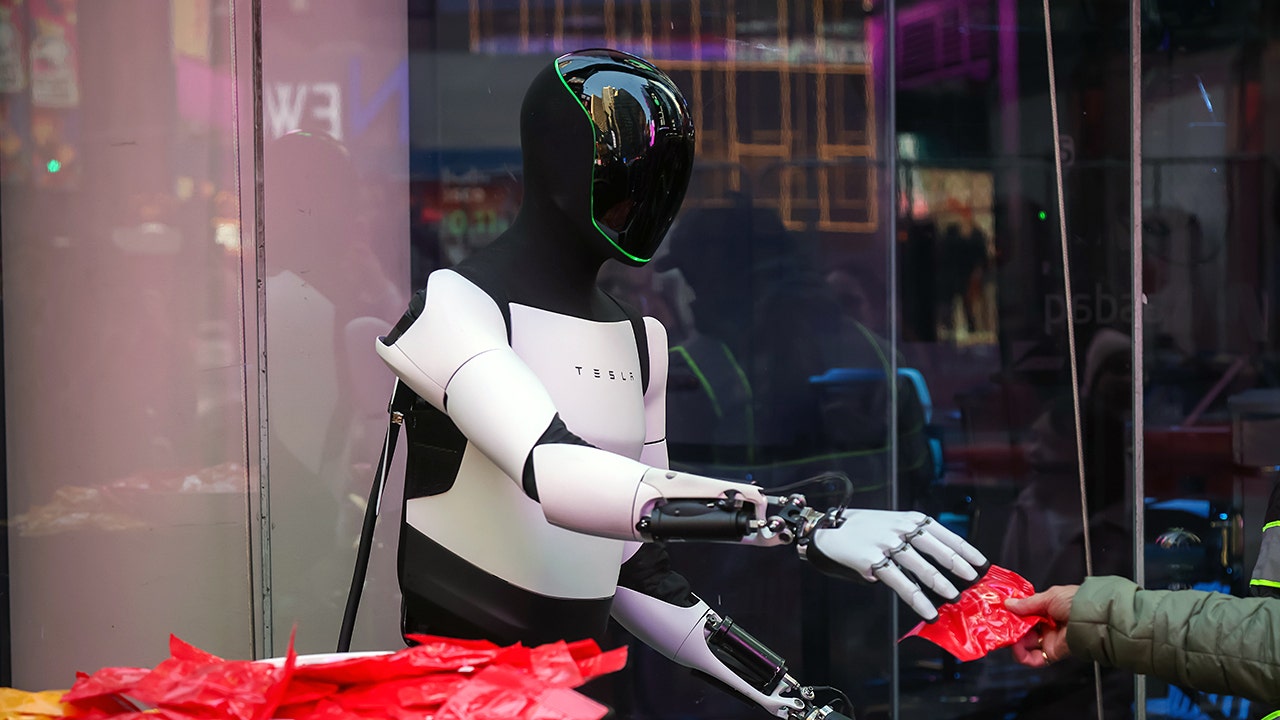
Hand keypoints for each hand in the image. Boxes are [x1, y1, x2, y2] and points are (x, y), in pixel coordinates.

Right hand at [808, 509, 987, 619]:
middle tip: (974, 580)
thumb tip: (943, 561)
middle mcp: (902, 528)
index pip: (946, 534)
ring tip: (955, 597)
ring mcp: (888, 544)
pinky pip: (901, 583)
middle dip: (959, 567)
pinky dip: (918, 599)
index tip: (982, 562)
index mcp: (911, 519)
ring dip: (941, 584)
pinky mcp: (874, 561)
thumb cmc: (866, 529)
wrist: (830, 531)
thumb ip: (917, 537)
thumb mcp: (894, 523)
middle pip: (938, 549)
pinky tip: (928, 610)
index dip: (966, 549)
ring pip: (922, 567)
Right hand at [1005, 584, 1077, 666]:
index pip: (1025, 613)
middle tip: (1002, 624)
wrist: (1091, 618)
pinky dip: (1022, 655)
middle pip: (1022, 629)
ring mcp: (1048, 639)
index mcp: (1048, 608)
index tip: (1002, 612)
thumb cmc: (1076, 602)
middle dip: (1011, 627)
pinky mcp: (1051, 653)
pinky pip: (1033, 658)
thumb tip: (1009, 604)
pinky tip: (1017, 648)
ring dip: (1014, 641)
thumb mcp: (1048, 597)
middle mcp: (1047, 624)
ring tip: (1009, 636)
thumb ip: (1027, 603)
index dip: (1013, 613)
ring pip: (1024, 644)